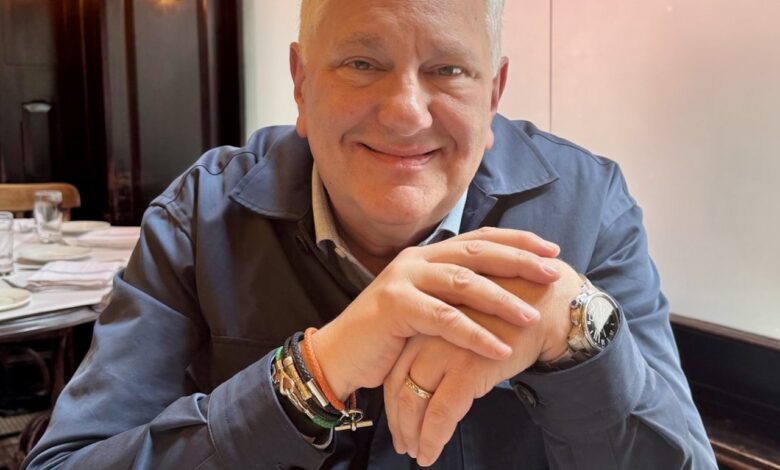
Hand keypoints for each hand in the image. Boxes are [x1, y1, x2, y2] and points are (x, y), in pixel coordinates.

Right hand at [311, 227, 561, 399]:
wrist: (341, 354)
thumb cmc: (389, 334)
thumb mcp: (426, 306)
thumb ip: (454, 294)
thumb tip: (503, 291)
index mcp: (428, 255)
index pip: (478, 239)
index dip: (517, 242)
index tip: (552, 250)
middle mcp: (417, 260)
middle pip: (476, 253)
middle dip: (518, 261)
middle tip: (553, 273)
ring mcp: (404, 279)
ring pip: (463, 283)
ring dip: (502, 300)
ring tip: (533, 316)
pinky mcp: (394, 305)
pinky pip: (444, 319)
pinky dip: (475, 334)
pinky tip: (500, 349)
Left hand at [383, 259, 580, 465]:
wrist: (547, 307)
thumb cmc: (511, 315)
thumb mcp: (467, 324)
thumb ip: (445, 343)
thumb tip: (431, 378)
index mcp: (425, 319)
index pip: (395, 366)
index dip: (392, 399)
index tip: (396, 421)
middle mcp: (427, 332)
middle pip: (398, 384)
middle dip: (399, 420)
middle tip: (403, 443)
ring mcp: (445, 349)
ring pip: (414, 401)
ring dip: (412, 433)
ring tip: (416, 453)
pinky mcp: (466, 368)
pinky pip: (441, 413)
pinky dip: (432, 438)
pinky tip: (430, 454)